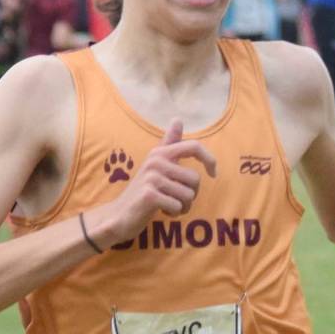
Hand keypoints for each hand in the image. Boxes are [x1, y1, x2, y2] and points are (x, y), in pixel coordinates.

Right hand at [99, 119, 217, 244]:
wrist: (121, 214)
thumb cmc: (145, 190)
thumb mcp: (157, 164)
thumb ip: (169, 144)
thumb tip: (177, 119)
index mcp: (160, 152)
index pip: (194, 146)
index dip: (209, 159)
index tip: (213, 174)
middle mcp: (156, 161)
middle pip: (195, 179)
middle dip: (191, 194)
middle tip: (175, 198)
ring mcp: (151, 177)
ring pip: (189, 195)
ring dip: (183, 206)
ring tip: (167, 204)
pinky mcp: (149, 195)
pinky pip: (178, 206)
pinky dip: (174, 212)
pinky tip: (161, 210)